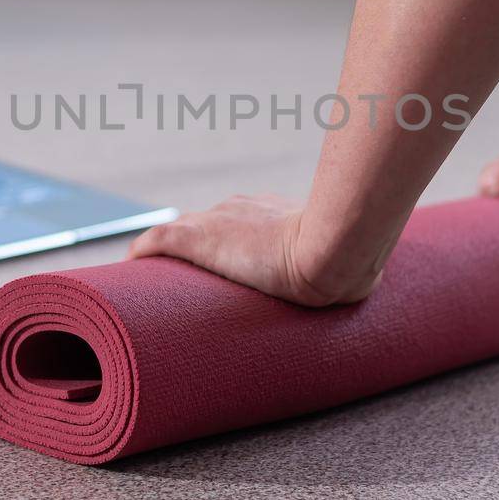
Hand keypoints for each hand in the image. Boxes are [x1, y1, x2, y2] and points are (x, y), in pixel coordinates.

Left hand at [126, 194, 380, 306]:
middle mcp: (237, 209)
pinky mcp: (197, 238)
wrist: (333, 249)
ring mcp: (216, 222)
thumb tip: (367, 289)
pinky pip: (157, 242)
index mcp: (268, 211)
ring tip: (157, 289)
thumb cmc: (348, 260)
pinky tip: (131, 271)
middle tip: (189, 282)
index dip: (227, 244)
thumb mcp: (347, 263)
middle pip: (202, 226)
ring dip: (166, 259)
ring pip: (177, 235)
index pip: (234, 222)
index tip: (229, 265)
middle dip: (193, 250)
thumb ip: (350, 270)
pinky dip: (143, 255)